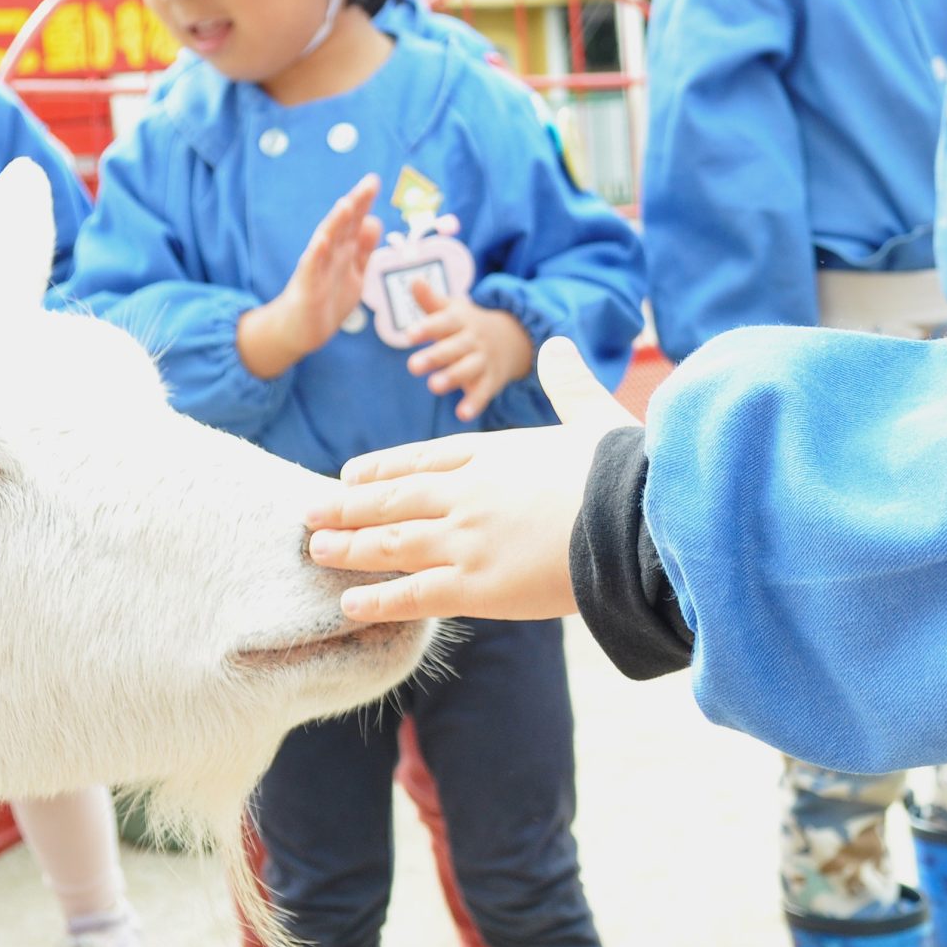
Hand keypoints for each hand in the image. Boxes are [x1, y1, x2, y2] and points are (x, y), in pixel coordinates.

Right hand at [237, 176, 380, 379]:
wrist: (301, 331)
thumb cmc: (327, 299)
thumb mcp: (353, 272)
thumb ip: (363, 248)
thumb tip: (374, 220)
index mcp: (342, 251)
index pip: (354, 221)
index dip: (363, 202)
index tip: (374, 180)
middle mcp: (329, 254)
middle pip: (343, 225)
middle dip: (355, 204)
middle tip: (369, 184)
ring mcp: (316, 269)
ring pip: (326, 242)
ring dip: (335, 223)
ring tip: (346, 204)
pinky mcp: (306, 288)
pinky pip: (311, 269)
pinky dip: (315, 254)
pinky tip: (320, 240)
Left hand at [305, 338, 636, 621]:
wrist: (636, 517)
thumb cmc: (624, 468)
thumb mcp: (592, 413)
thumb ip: (566, 381)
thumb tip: (556, 343)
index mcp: (493, 452)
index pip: (423, 458)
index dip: (383, 467)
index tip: (350, 472)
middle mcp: (468, 492)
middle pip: (394, 498)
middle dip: (349, 506)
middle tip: (310, 513)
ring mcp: (465, 539)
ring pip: (390, 542)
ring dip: (349, 547)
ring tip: (314, 549)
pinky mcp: (475, 585)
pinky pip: (413, 595)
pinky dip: (378, 600)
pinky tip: (349, 604)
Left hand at [401, 277, 534, 422]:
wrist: (512, 339)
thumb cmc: (467, 325)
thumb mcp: (452, 310)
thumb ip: (431, 300)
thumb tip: (414, 280)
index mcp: (460, 321)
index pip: (443, 322)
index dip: (427, 328)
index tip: (409, 335)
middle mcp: (472, 340)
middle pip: (453, 348)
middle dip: (435, 356)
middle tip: (412, 366)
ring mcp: (483, 361)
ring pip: (468, 369)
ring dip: (452, 377)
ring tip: (433, 386)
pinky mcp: (491, 381)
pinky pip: (484, 392)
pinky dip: (474, 403)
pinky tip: (462, 414)